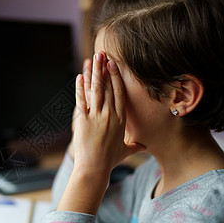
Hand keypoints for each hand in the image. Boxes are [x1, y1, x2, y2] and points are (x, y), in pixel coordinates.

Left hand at [72, 52, 144, 174]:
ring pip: (96, 90)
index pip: (119, 93)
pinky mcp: (83, 120)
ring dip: (94, 72)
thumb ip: (135, 146)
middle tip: (102, 54)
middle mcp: (110, 115)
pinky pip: (82, 100)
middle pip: (108, 87)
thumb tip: (144, 146)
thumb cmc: (109, 161)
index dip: (116, 77)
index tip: (114, 64)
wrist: (95, 169)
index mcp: (121, 119)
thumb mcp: (125, 151)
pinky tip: (79, 76)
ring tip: (93, 58)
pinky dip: (80, 88)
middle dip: (104, 69)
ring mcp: (96, 116)